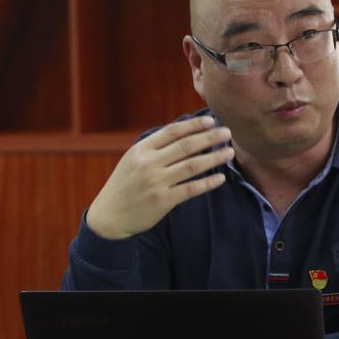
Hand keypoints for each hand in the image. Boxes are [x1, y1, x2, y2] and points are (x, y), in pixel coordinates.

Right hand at [86, 116, 234, 238]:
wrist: (109, 217)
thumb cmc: (124, 186)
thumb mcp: (132, 160)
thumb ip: (154, 148)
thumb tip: (184, 134)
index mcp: (141, 150)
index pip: (172, 132)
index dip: (194, 125)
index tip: (211, 121)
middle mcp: (149, 164)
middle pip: (186, 146)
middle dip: (210, 137)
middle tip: (227, 132)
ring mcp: (156, 182)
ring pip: (192, 166)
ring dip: (214, 158)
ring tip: (229, 152)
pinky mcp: (163, 201)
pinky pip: (191, 189)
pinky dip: (207, 183)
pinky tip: (220, 178)